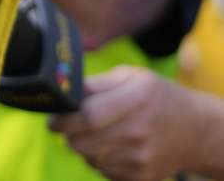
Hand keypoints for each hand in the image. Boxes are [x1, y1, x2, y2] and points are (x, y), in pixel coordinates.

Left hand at [49, 66, 197, 180]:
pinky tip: (112, 148)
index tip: (52, 121)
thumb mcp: (131, 76)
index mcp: (136, 98)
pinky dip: (100, 160)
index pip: (87, 116)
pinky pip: (103, 171)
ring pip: (89, 158)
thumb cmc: (156, 97)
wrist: (195, 130)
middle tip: (70, 128)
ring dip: (85, 148)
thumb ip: (95, 83)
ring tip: (98, 135)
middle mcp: (140, 130)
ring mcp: (142, 157)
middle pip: (82, 142)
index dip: (62, 120)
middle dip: (68, 135)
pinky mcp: (142, 177)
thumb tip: (63, 93)